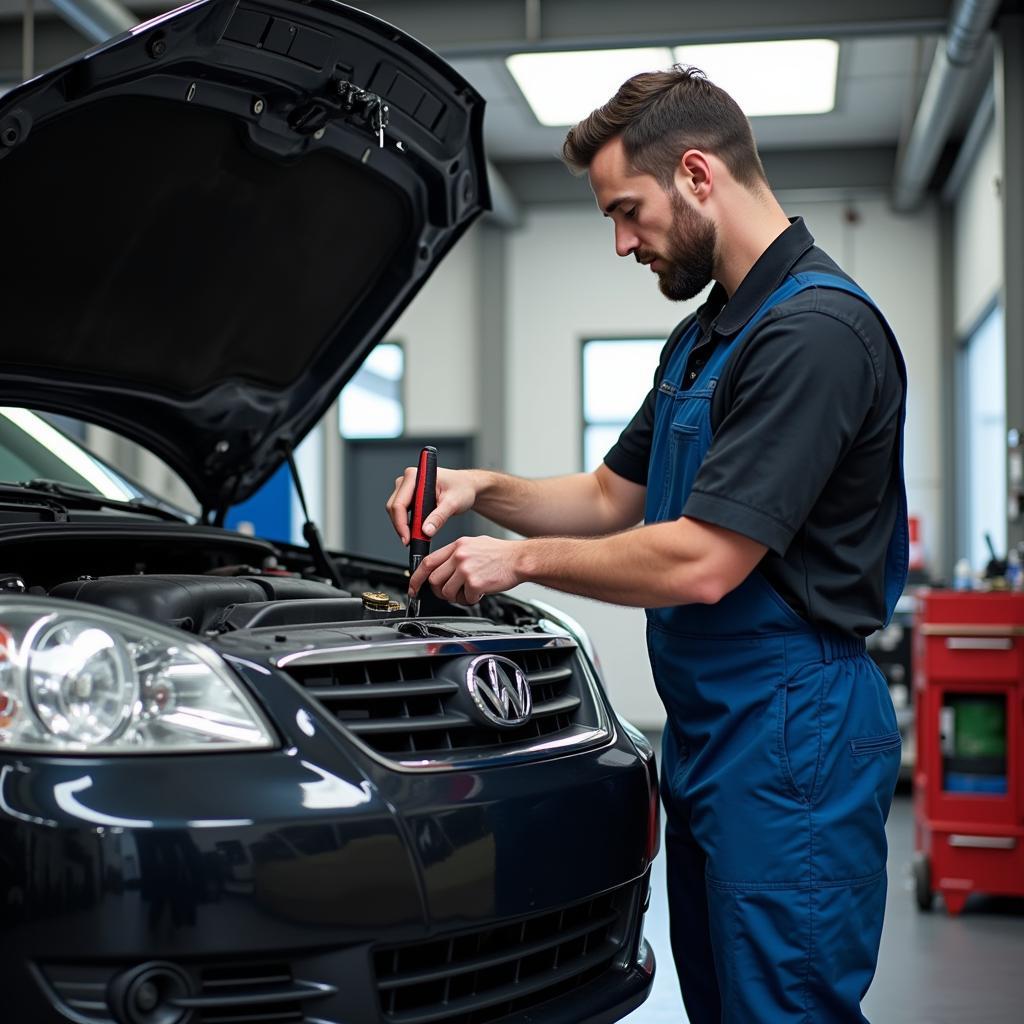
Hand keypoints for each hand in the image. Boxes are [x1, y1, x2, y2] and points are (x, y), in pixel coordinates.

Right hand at [386, 467, 478, 545]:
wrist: (467, 486)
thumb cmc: (462, 488)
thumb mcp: (453, 503)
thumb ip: (439, 517)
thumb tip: (426, 531)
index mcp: (416, 476)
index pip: (400, 503)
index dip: (401, 523)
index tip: (407, 538)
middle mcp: (409, 479)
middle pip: (394, 507)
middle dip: (401, 526)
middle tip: (410, 541)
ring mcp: (408, 487)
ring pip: (396, 510)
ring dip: (403, 525)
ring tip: (414, 537)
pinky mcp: (410, 494)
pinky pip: (402, 511)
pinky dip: (406, 523)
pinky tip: (415, 531)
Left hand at [409, 536, 524, 604]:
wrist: (520, 559)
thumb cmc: (501, 554)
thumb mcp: (474, 544)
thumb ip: (456, 554)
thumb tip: (442, 568)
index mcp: (457, 546)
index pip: (427, 562)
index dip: (417, 577)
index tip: (414, 587)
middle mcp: (459, 556)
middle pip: (434, 580)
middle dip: (439, 591)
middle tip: (450, 593)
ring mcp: (466, 569)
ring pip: (447, 592)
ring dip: (456, 597)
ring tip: (469, 592)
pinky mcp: (475, 582)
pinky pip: (466, 598)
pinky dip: (472, 600)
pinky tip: (480, 592)